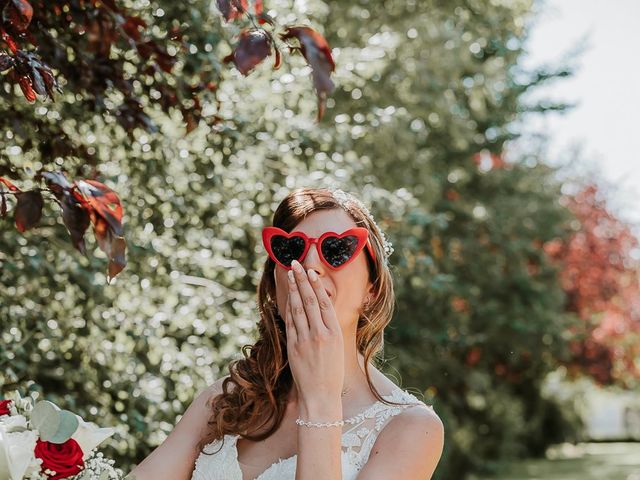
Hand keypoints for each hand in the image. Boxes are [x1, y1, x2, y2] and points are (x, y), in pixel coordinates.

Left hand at [284, 259, 344, 408]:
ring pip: (298, 309)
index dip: (316, 285)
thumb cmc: (332, 374)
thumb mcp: (337, 348)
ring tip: (290, 274)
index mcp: (335, 333)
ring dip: (293, 289)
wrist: (321, 397)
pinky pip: (290, 323)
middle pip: (310, 301)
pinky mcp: (294, 348)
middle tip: (296, 264)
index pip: (324, 303)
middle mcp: (321, 334)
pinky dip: (288, 308)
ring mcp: (306, 340)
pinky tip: (286, 297)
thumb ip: (329, 329)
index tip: (311, 272)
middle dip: (302, 280)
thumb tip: (322, 311)